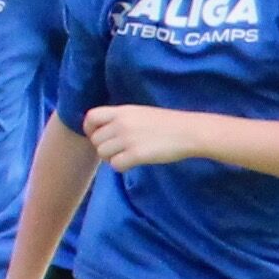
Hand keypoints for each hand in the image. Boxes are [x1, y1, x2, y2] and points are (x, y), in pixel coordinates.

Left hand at [80, 104, 198, 169]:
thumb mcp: (140, 113)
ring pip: (103, 154)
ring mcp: (128, 139)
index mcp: (122, 111)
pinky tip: (132, 163)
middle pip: (95, 140)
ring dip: (111, 158)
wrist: (188, 131)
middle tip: (117, 151)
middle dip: (103, 147)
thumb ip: (120, 120)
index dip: (89, 129)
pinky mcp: (136, 154)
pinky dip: (121, 167)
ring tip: (126, 156)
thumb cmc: (167, 123)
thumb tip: (104, 132)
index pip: (91, 117)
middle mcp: (121, 123)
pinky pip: (115, 165)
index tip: (98, 136)